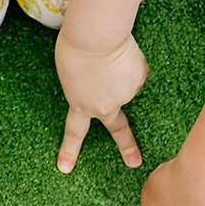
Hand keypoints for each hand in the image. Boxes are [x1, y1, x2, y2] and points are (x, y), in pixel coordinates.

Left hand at [54, 33, 146, 171]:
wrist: (96, 37)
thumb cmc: (75, 49)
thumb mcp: (70, 72)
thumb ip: (86, 85)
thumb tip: (106, 85)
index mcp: (81, 104)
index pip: (75, 132)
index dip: (70, 150)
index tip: (65, 168)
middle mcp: (105, 106)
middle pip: (118, 129)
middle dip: (127, 147)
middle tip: (134, 162)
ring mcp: (125, 94)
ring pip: (125, 84)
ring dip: (119, 72)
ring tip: (108, 55)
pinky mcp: (140, 79)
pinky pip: (136, 70)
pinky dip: (130, 61)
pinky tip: (122, 53)